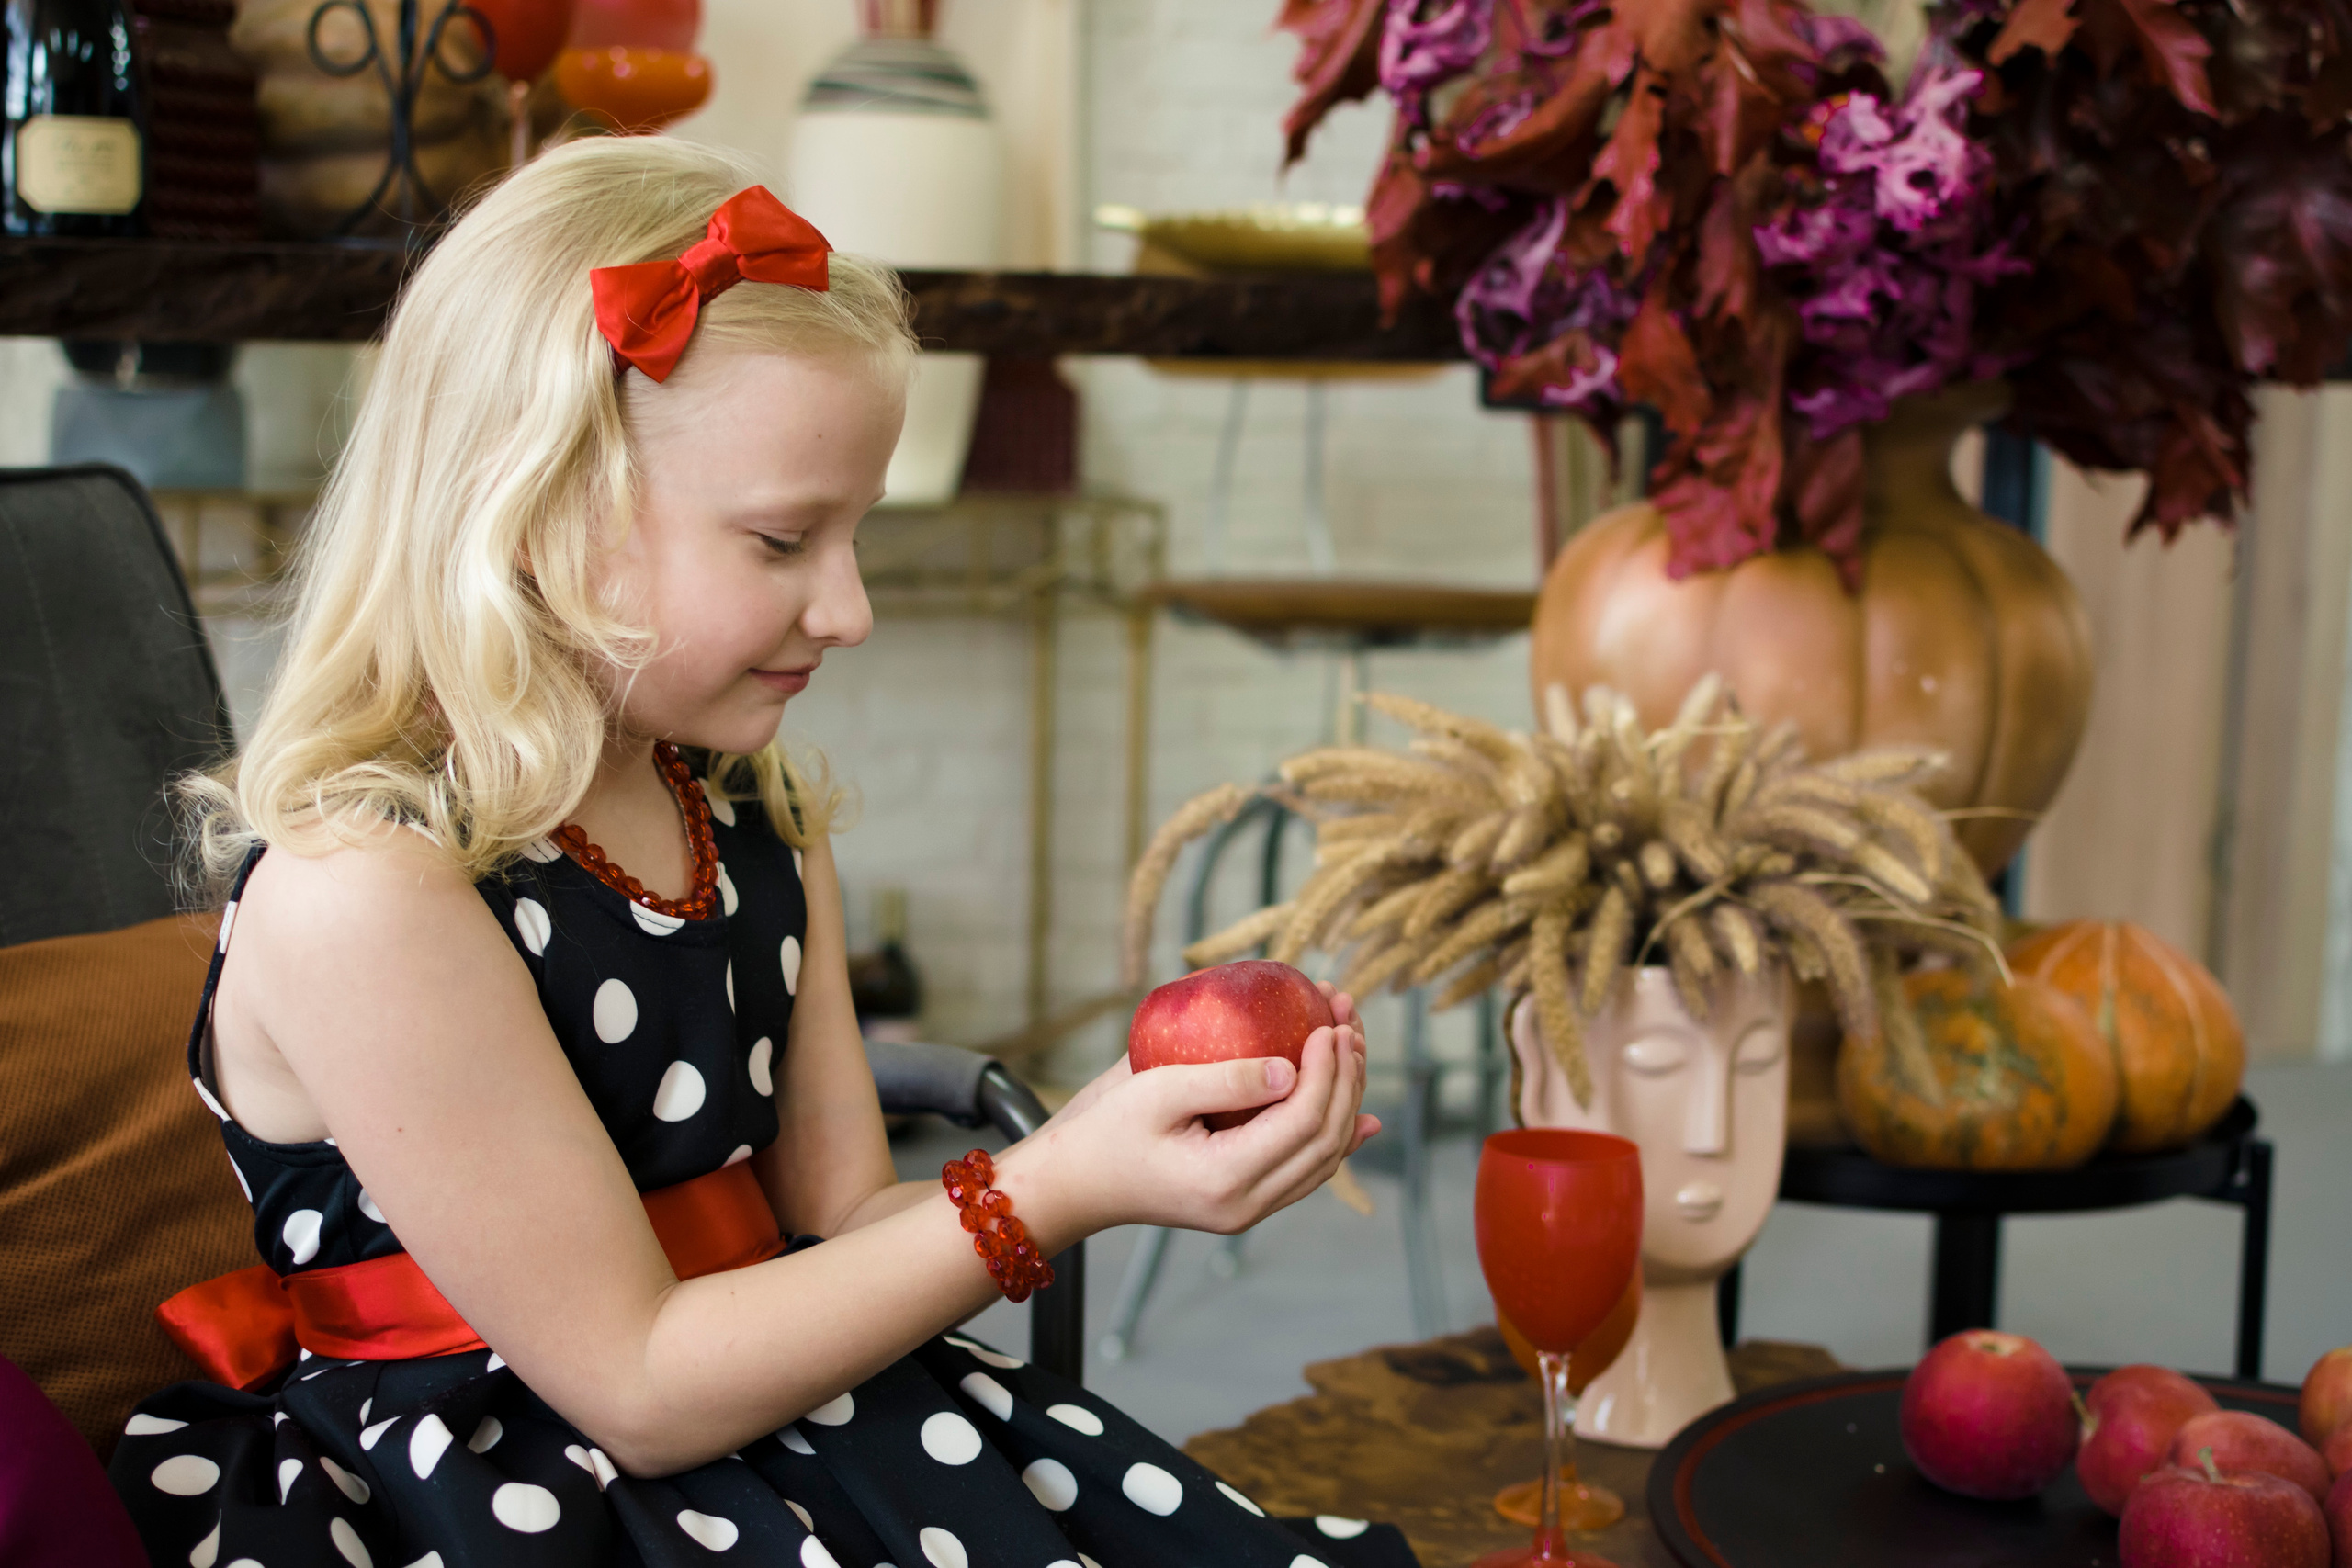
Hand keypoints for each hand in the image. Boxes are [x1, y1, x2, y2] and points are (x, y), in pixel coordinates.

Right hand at [1005, 988, 1379, 1242]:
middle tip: (1345, 1023)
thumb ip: (1226, 1080)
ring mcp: (1249, 1210)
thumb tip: (1292, 1069)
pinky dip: (1335, 1137)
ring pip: (1324, 1158)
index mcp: (1225, 1179)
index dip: (1326, 1070)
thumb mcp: (1157, 1091)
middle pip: (1325, 1141)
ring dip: (1345, 1101)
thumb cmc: (1106, 1128)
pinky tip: (1360, 1114)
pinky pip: (1306, 1171)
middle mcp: (1246, 1205)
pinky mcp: (1246, 1201)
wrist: (1076, 1182)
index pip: (1303, 1121)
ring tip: (1351, 1046)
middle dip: (1346, 1078)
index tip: (1326, 1023)